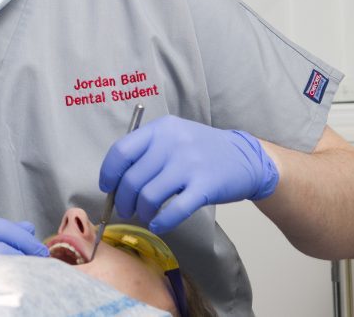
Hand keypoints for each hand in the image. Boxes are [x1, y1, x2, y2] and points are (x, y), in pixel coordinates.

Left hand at [100, 115, 278, 233]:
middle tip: (126, 209)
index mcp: (160, 129)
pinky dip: (162, 221)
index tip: (107, 187)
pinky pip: (176, 209)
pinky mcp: (205, 186)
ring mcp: (190, 164)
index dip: (109, 173)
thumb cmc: (202, 149)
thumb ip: (147, 151)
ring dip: (141, 211)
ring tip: (144, 214)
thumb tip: (116, 180)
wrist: (245, 157)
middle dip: (124, 199)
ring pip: (150, 195)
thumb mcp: (173, 136)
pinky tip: (158, 224)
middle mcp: (173, 143)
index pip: (122, 151)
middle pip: (133, 178)